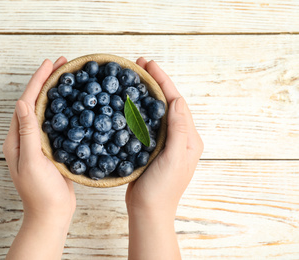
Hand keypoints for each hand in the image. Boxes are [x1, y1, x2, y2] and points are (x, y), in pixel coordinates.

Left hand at [3, 57, 75, 259]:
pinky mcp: (51, 149)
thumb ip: (27, 132)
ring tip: (68, 77)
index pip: (26, 102)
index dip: (37, 81)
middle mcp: (26, 138)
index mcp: (17, 139)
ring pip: (46, 111)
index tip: (50, 64)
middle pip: (35, 102)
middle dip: (47, 82)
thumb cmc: (40, 192)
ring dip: (55, 93)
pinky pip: (56, 123)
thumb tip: (22, 102)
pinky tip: (75, 104)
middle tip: (62, 64)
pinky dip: (64, 109)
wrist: (51, 213)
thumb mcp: (32, 161)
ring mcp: (39, 143)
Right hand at [126, 58, 202, 216]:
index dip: (162, 81)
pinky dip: (139, 109)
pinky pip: (147, 123)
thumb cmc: (163, 188)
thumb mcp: (175, 157)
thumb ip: (179, 129)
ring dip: (146, 93)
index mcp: (188, 137)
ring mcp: (165, 142)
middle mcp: (179, 137)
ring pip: (156, 111)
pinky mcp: (152, 148)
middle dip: (155, 82)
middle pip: (166, 102)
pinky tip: (128, 103)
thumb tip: (177, 100)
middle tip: (139, 65)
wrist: (149, 210)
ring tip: (134, 78)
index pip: (175, 101)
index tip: (149, 64)